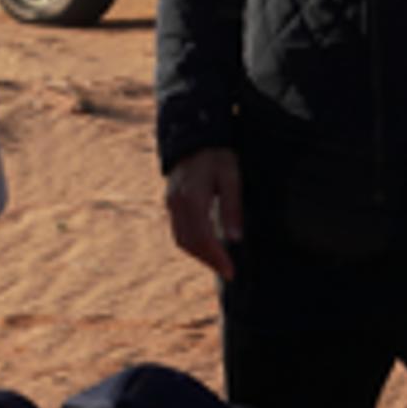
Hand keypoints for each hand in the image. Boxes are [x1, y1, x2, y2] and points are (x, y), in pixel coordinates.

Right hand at [165, 146, 243, 280]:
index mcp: (191, 198)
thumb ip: (232, 207)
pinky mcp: (171, 202)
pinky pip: (179, 230)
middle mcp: (176, 203)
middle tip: (228, 271)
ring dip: (199, 255)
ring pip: (181, 239)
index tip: (231, 271)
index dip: (216, 257)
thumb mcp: (231, 177)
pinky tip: (207, 246)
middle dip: (208, 260)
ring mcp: (171, 203)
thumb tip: (235, 238)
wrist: (193, 135)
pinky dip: (192, 244)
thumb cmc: (217, 155)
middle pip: (189, 243)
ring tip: (219, 262)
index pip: (202, 237)